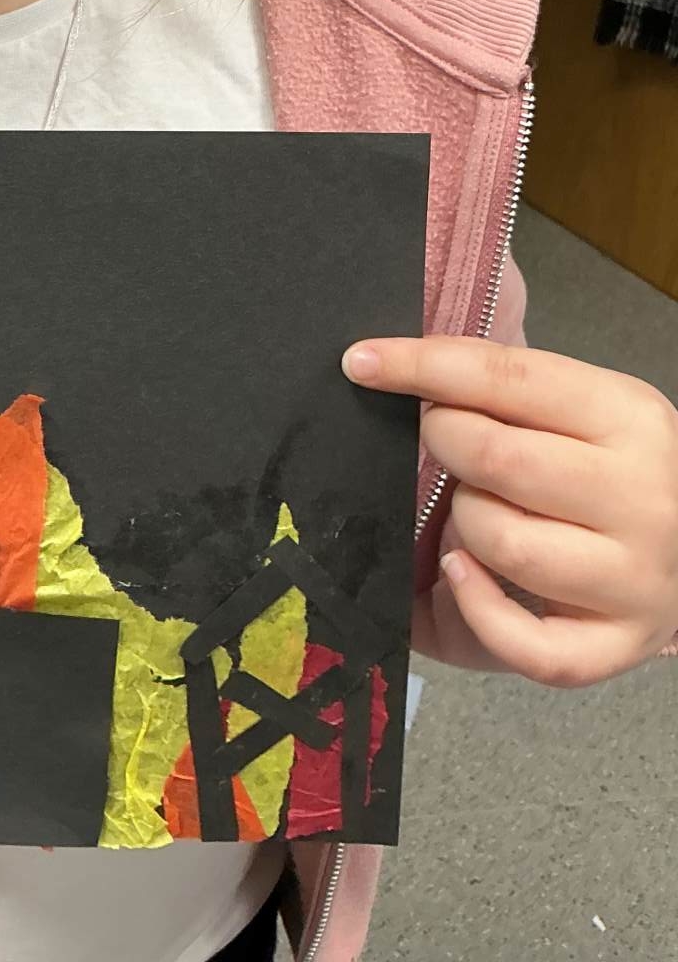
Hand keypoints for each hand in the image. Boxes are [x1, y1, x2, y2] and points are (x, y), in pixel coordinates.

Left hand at [342, 336, 677, 686]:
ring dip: (463, 525)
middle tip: (441, 443)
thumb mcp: (574, 407)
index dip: (423, 366)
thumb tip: (390, 361)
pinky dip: (479, 610)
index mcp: (629, 416)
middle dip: (443, 443)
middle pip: (497, 459)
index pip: (507, 377)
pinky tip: (463, 573)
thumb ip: (499, 385)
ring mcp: (637, 579)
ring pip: (504, 543)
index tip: (363, 362)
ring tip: (473, 512)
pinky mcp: (618, 645)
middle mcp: (644, 497)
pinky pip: (531, 646)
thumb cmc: (602, 469)